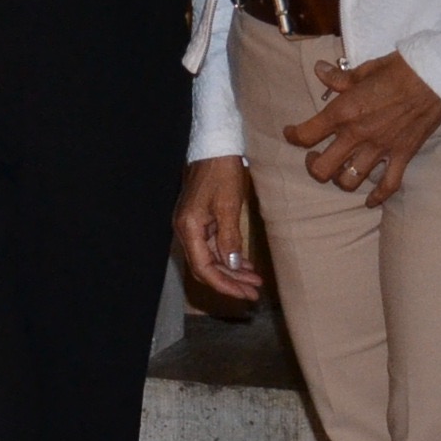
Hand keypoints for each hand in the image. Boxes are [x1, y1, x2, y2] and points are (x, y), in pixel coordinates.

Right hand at [175, 156, 263, 301]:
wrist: (214, 148)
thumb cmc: (220, 173)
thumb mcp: (228, 205)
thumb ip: (229, 237)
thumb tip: (232, 264)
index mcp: (189, 228)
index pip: (203, 268)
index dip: (224, 284)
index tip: (245, 293)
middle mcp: (186, 230)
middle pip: (205, 267)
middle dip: (229, 282)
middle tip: (253, 292)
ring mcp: (192, 226)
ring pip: (210, 259)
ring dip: (232, 271)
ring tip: (254, 280)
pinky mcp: (200, 221)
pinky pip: (213, 246)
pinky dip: (229, 257)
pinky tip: (245, 263)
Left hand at [284, 53, 440, 201]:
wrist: (436, 78)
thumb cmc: (398, 70)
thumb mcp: (363, 71)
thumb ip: (338, 78)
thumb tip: (320, 70)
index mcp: (342, 113)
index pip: (305, 135)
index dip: (292, 136)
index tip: (291, 133)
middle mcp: (357, 135)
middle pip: (322, 169)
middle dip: (313, 166)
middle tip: (316, 156)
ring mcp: (380, 148)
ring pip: (349, 181)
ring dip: (341, 179)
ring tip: (340, 169)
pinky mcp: (402, 155)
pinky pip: (388, 186)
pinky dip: (378, 197)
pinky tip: (370, 201)